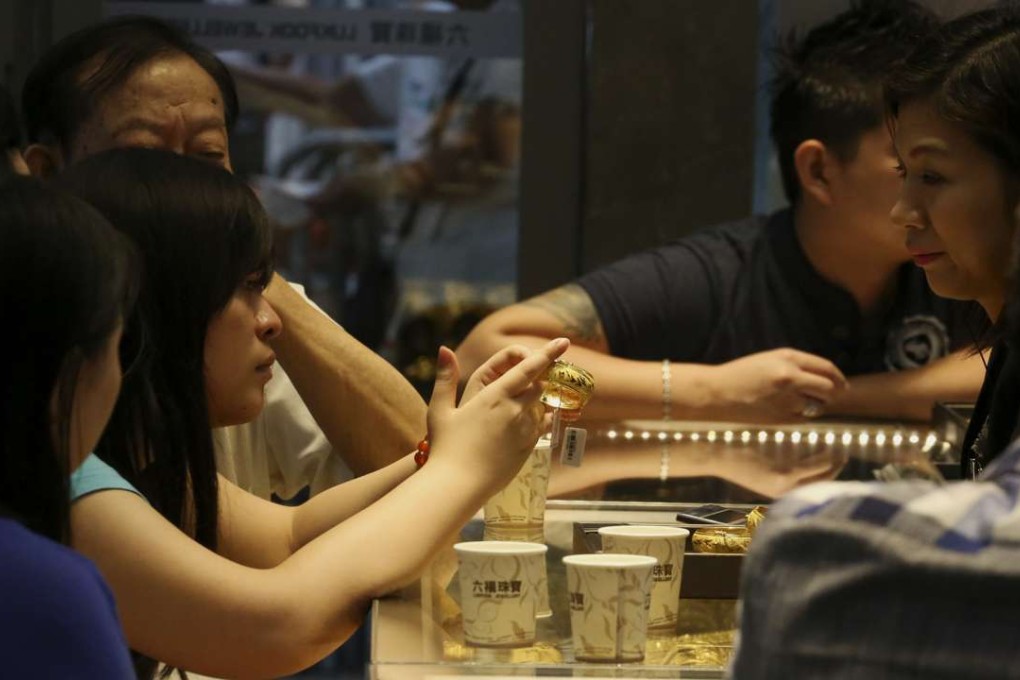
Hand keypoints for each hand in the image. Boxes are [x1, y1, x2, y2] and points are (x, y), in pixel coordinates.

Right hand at [426, 338, 568, 488]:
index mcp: (495, 397)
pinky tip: (523, 422)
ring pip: (541, 407)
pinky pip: (541, 427)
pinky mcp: (528, 449)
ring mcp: (524, 431)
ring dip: (536, 402)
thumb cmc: (445, 448)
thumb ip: (445, 378)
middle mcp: (515, 411)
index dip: (547, 353)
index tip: (563, 342)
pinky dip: (537, 420)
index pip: (528, 369)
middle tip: (534, 376)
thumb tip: (443, 348)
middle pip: (539, 386)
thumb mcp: (440, 410)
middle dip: (538, 379)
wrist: (458, 486)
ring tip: (519, 404)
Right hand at [707, 348, 847, 422]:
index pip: (826, 368)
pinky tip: (784, 411)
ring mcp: (788, 399)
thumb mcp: (769, 359)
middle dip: (832, 393)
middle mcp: (791, 377)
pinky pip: (804, 418)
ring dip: (815, 405)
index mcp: (788, 358)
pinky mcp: (783, 418)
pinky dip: (801, 416)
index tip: (841, 384)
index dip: (838, 377)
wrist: (717, 394)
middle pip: (829, 388)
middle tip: (828, 396)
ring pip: (818, 405)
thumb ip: (797, 365)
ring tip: (798, 402)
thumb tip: (826, 378)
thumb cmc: (742, 374)